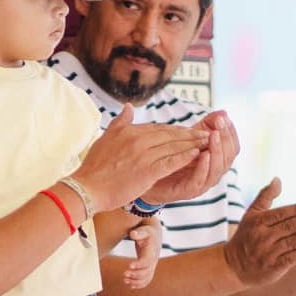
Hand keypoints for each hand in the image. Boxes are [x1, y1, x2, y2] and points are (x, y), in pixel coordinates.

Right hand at [72, 106, 207, 213]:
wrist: (87, 188)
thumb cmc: (94, 167)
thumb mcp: (106, 138)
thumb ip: (120, 122)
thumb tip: (129, 107)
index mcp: (130, 131)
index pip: (159, 128)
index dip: (178, 130)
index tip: (191, 131)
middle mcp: (138, 140)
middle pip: (170, 135)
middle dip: (190, 134)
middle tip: (207, 134)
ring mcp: (143, 155)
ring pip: (174, 147)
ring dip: (193, 144)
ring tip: (208, 143)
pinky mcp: (147, 171)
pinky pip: (171, 162)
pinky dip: (185, 157)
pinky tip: (197, 155)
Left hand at [123, 216, 162, 288]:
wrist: (155, 236)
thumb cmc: (147, 232)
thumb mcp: (143, 230)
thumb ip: (138, 232)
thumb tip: (132, 234)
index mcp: (152, 251)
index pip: (147, 261)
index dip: (139, 265)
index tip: (129, 266)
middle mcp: (153, 260)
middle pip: (147, 272)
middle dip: (136, 275)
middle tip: (124, 274)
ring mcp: (152, 265)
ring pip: (147, 277)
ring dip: (136, 281)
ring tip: (125, 280)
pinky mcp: (149, 268)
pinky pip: (147, 279)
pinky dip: (140, 284)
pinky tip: (131, 285)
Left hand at [142, 111, 239, 204]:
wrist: (150, 176)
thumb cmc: (172, 156)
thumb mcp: (191, 136)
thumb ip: (207, 124)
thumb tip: (223, 113)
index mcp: (216, 160)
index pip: (232, 147)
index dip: (229, 132)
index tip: (223, 118)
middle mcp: (212, 172)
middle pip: (228, 158)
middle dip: (224, 140)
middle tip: (218, 127)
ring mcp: (202, 183)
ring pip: (217, 170)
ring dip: (216, 152)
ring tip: (213, 137)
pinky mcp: (188, 191)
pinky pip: (200, 180)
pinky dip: (203, 167)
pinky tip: (202, 154)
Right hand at [223, 178, 295, 286]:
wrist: (234, 266)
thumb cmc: (246, 237)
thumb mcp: (251, 215)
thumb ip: (265, 197)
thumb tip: (278, 179)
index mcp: (258, 222)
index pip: (280, 214)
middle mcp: (262, 236)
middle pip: (288, 227)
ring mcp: (267, 253)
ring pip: (291, 242)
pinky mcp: (272, 267)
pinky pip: (290, 259)